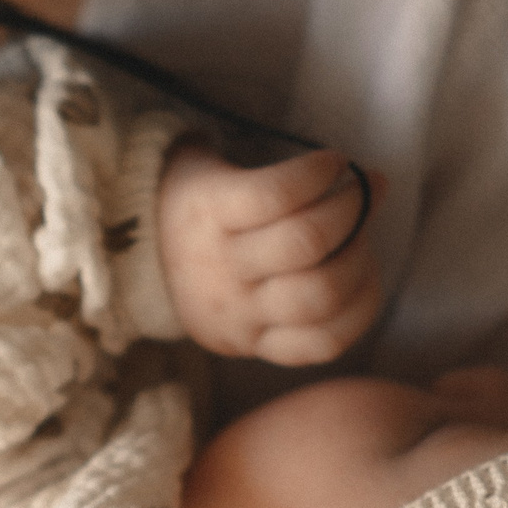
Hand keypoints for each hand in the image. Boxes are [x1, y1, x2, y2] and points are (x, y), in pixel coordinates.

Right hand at [157, 143, 383, 364]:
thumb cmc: (194, 204)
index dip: (317, 172)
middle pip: (306, 243)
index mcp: (206, 214)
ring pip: (320, 296)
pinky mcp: (258, 346)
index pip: (275, 194)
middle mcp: (222, 269)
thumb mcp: (202, 165)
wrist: (142, 268)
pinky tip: (363, 278)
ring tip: (361, 238)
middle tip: (364, 190)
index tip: (334, 161)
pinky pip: (324, 343)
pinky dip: (359, 311)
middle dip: (352, 209)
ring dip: (359, 260)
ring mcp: (241, 315)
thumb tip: (358, 174)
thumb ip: (264, 161)